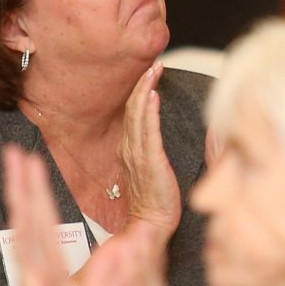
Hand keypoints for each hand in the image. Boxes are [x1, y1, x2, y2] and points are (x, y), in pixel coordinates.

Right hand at [6, 144, 97, 285]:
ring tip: (26, 190)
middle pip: (33, 245)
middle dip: (24, 200)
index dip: (36, 197)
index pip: (46, 238)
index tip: (26, 157)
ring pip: (33, 276)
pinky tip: (35, 270)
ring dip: (31, 231)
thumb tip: (125, 244)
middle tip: (14, 156)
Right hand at [118, 64, 180, 240]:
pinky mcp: (149, 162)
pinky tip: (153, 95)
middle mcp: (129, 148)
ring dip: (146, 90)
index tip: (150, 71)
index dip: (140, 91)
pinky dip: (149, 111)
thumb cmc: (155, 199)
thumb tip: (153, 134)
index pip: (133, 113)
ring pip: (139, 115)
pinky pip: (148, 132)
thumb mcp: (149, 169)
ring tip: (154, 69)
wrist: (151, 223)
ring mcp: (137, 154)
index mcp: (129, 149)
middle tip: (154, 62)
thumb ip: (148, 150)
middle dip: (143, 83)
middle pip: (134, 108)